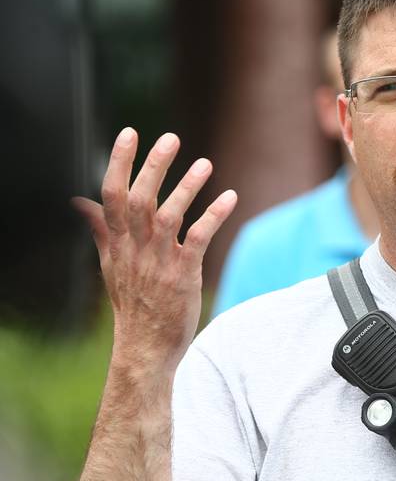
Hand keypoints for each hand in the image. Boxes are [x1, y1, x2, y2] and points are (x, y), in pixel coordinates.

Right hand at [72, 127, 236, 377]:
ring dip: (187, 188)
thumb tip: (80, 202)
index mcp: (116, 244)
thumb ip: (100, 229)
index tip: (131, 132)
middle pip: (139, 200)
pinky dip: (213, 217)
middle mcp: (134, 250)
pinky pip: (198, 240)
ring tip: (204, 163)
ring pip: (169, 217)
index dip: (120, 162)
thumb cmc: (132, 302)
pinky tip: (230, 197)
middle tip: (170, 138)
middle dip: (153, 166)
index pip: (112, 196)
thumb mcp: (110, 264)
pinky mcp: (183, 276)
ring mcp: (159, 263)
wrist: (144, 348)